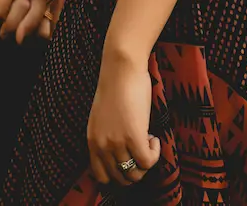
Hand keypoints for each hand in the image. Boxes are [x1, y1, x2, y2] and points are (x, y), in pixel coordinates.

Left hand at [86, 48, 158, 185]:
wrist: (121, 67)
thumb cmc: (116, 87)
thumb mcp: (103, 118)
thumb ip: (107, 137)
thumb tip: (123, 155)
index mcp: (91, 141)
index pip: (102, 176)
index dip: (119, 174)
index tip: (130, 161)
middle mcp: (101, 145)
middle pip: (121, 178)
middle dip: (135, 170)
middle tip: (142, 152)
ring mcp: (116, 142)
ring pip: (136, 173)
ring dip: (146, 161)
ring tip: (148, 141)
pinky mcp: (133, 137)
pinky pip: (148, 161)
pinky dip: (155, 153)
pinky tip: (155, 138)